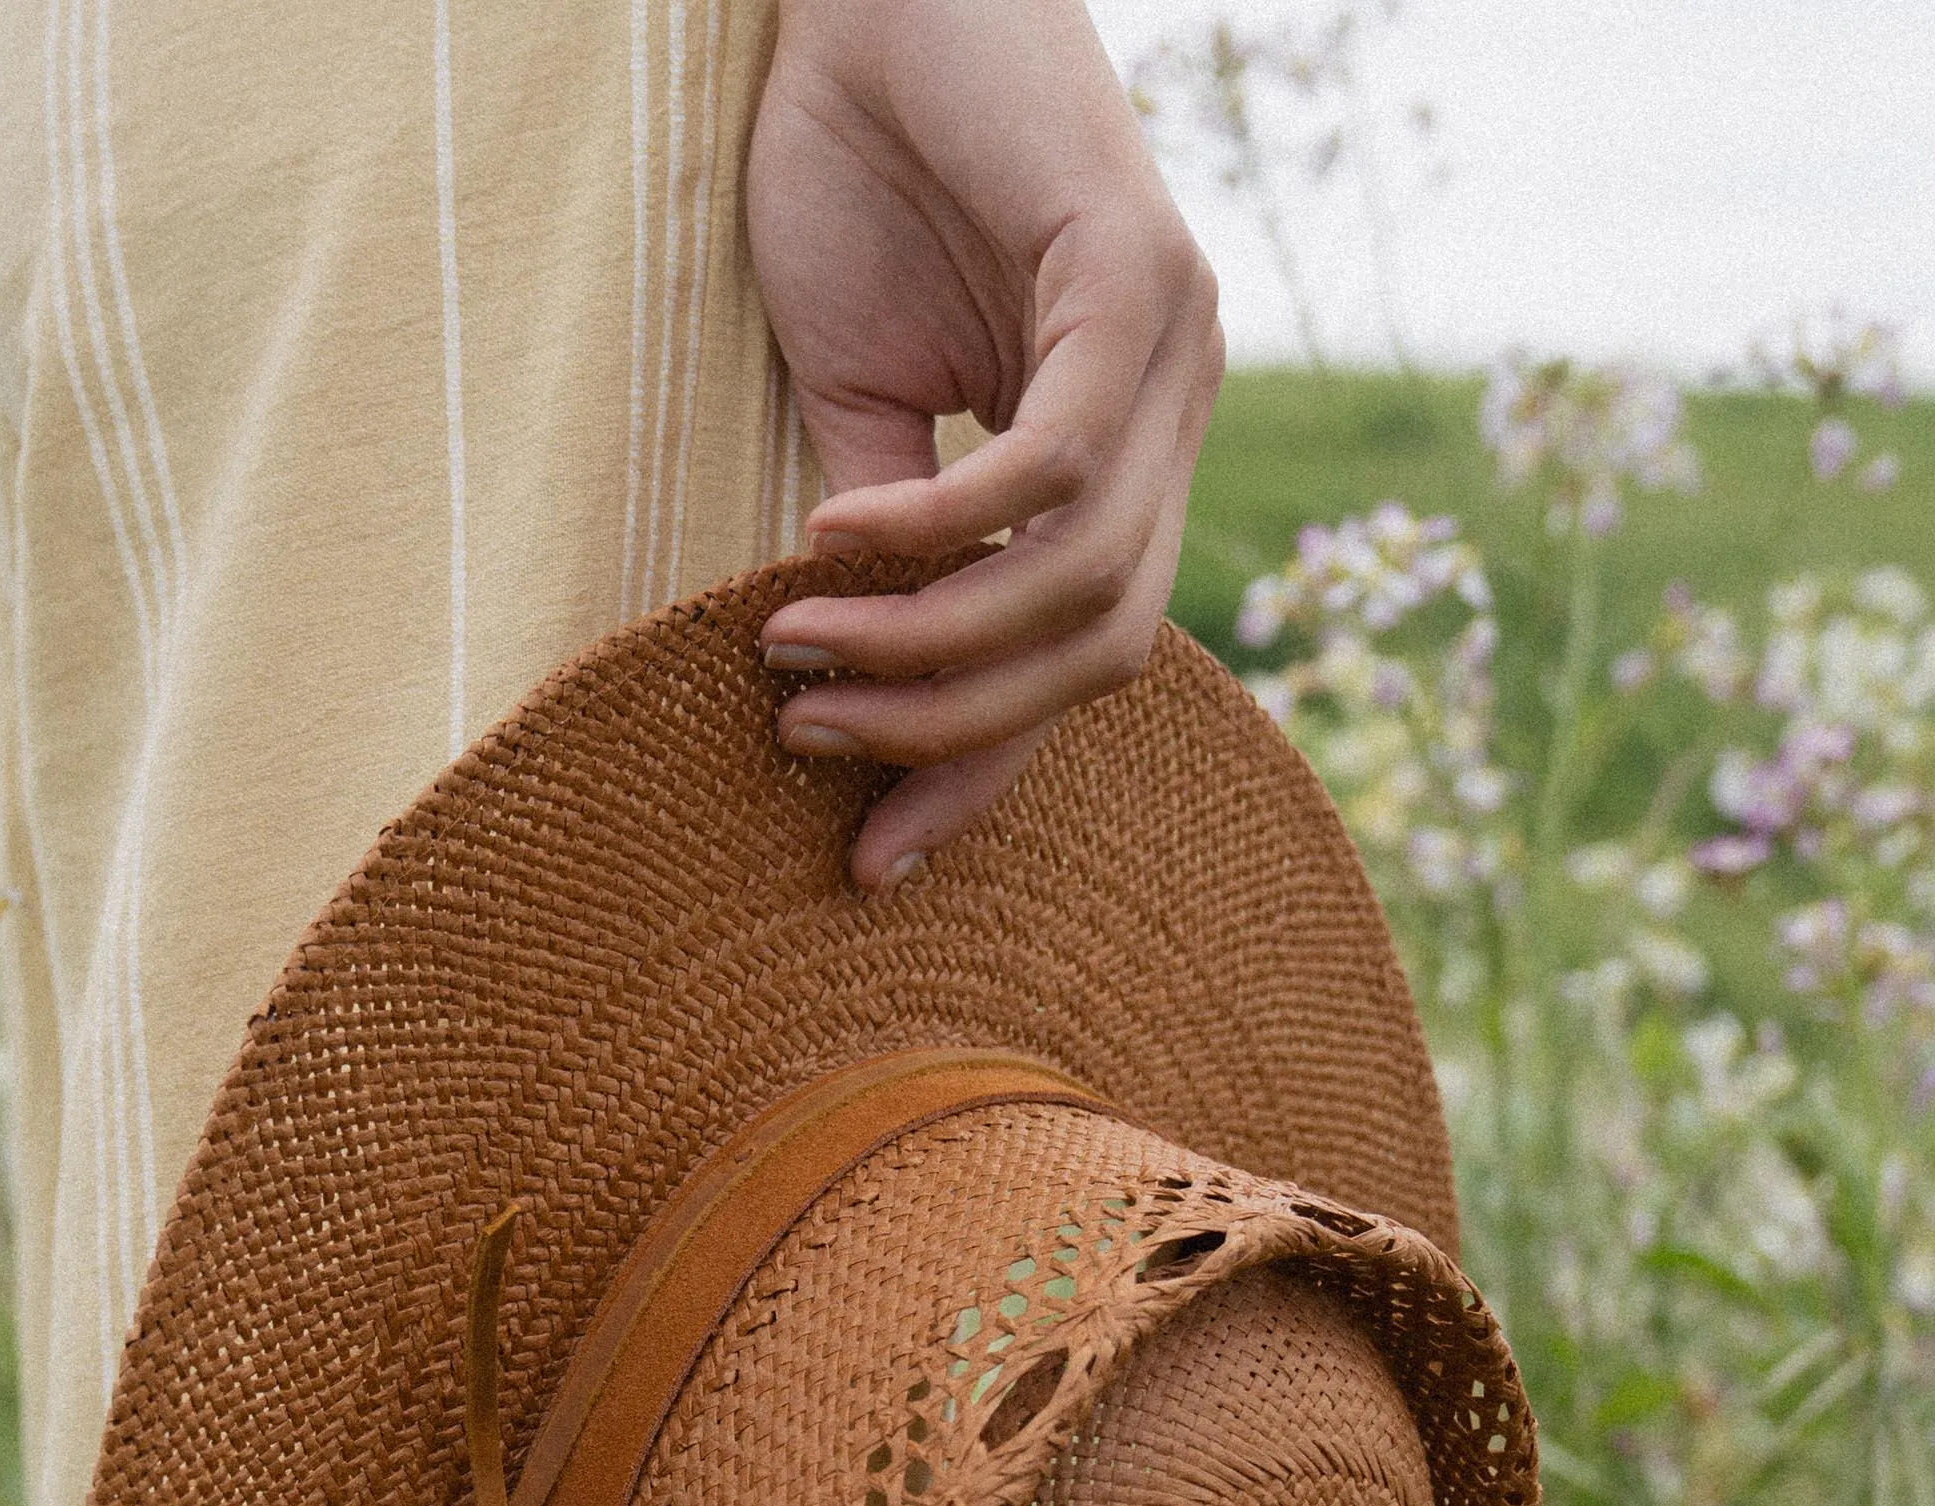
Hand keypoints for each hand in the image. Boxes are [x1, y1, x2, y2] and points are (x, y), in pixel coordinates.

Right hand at [746, 0, 1223, 888]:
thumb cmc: (857, 173)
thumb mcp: (857, 400)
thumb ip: (888, 544)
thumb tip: (848, 689)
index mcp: (1130, 451)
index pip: (1081, 659)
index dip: (980, 771)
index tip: (873, 857)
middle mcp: (1180, 409)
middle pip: (1101, 650)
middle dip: (952, 731)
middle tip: (811, 737)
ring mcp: (1177, 343)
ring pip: (1085, 580)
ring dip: (930, 644)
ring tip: (800, 648)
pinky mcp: (1136, 272)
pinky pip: (1052, 464)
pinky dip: (941, 527)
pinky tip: (835, 537)